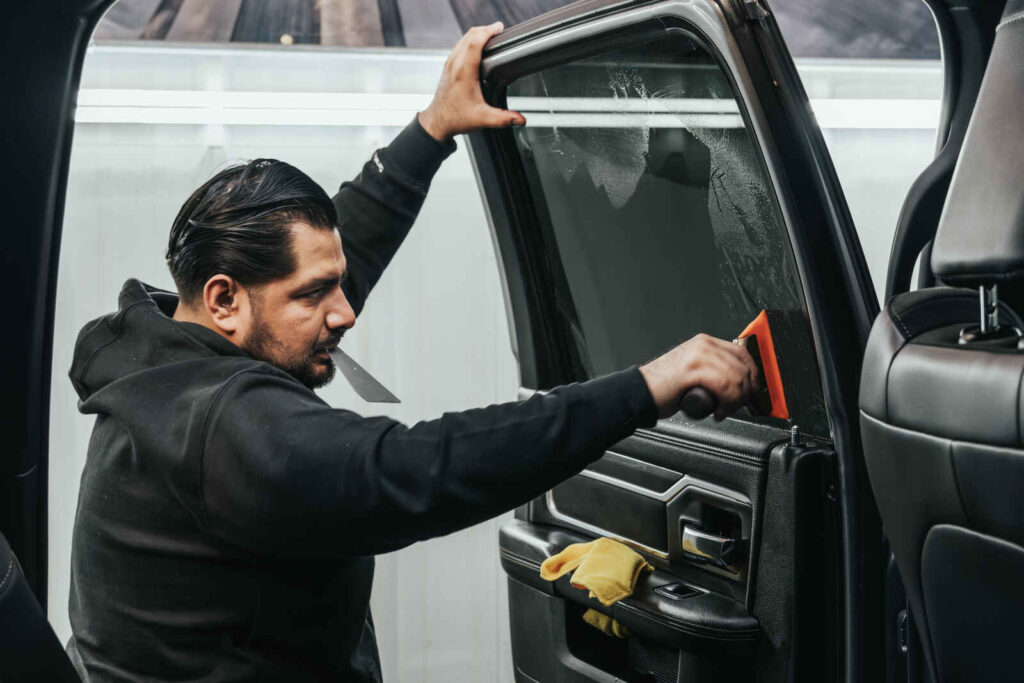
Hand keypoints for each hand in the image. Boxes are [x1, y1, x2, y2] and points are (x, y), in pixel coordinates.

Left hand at [418, 22, 526, 141]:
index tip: (499, 28)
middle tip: (498, 29)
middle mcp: (455, 65)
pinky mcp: (448, 66)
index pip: (475, 42)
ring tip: (490, 34)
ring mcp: (450, 64)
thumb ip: (503, 119)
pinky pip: (459, 45)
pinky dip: (469, 40)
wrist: (437, 121)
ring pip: (463, 39)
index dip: (488, 32)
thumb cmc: (456, 118)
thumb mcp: (483, 119)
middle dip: (485, 29)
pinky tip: (477, 45)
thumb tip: (521, 120)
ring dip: (477, 33)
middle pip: (469, 36)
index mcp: (464, 73)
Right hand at [639, 334, 759, 420]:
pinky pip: (725, 386)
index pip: (743, 353)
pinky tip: (717, 411)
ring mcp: (698, 355)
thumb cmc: (664, 388)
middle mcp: (703, 345)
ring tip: (724, 410)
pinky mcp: (693, 370)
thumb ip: (715, 371)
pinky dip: (727, 403)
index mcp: (705, 342)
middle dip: (746, 391)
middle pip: (743, 366)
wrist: (640, 393)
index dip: (753, 375)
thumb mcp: (695, 372)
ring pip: (736, 377)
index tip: (754, 393)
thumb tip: (740, 385)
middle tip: (739, 406)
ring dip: (736, 400)